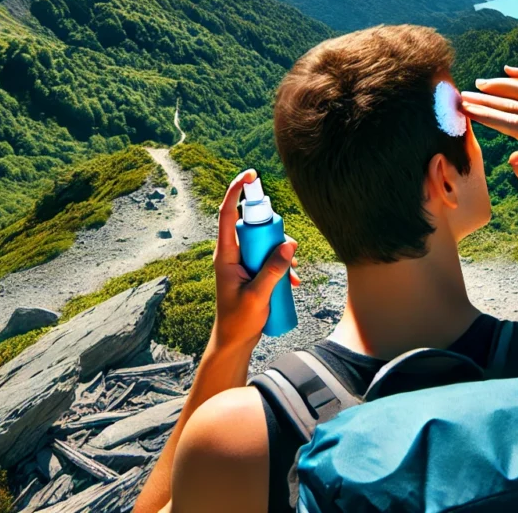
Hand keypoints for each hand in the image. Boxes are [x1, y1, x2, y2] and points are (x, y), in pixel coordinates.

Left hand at [211, 169, 299, 348]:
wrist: (234, 342)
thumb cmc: (239, 321)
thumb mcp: (258, 295)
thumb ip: (274, 269)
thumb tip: (290, 243)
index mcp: (225, 254)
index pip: (228, 214)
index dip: (237, 190)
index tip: (251, 174)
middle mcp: (232, 254)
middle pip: (253, 226)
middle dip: (275, 233)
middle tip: (287, 252)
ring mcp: (241, 262)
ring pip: (264, 242)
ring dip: (282, 254)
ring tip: (291, 275)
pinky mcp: (251, 271)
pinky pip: (269, 257)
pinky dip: (282, 265)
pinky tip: (291, 281)